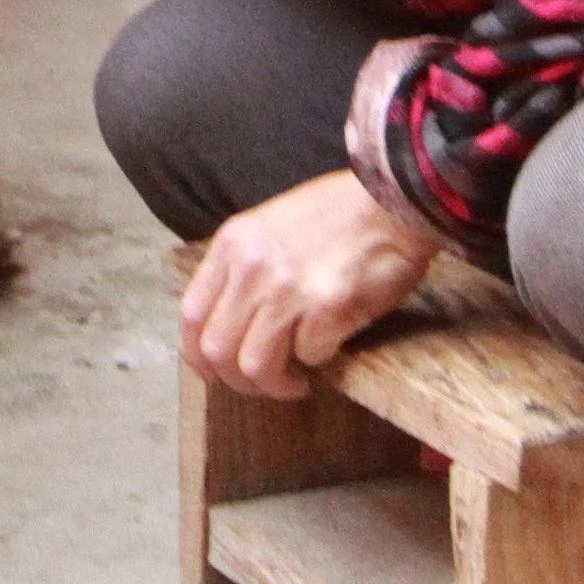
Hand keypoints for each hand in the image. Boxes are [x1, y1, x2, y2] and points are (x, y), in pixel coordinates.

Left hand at [178, 168, 436, 401]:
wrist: (392, 198)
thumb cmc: (337, 214)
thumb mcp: (269, 227)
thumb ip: (243, 269)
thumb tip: (231, 323)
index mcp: (232, 244)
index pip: (191, 316)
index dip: (199, 356)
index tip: (217, 374)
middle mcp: (251, 267)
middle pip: (217, 351)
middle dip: (239, 381)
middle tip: (266, 384)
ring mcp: (287, 288)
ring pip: (254, 366)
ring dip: (276, 385)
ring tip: (296, 380)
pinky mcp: (327, 307)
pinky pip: (308, 357)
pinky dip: (318, 360)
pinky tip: (329, 345)